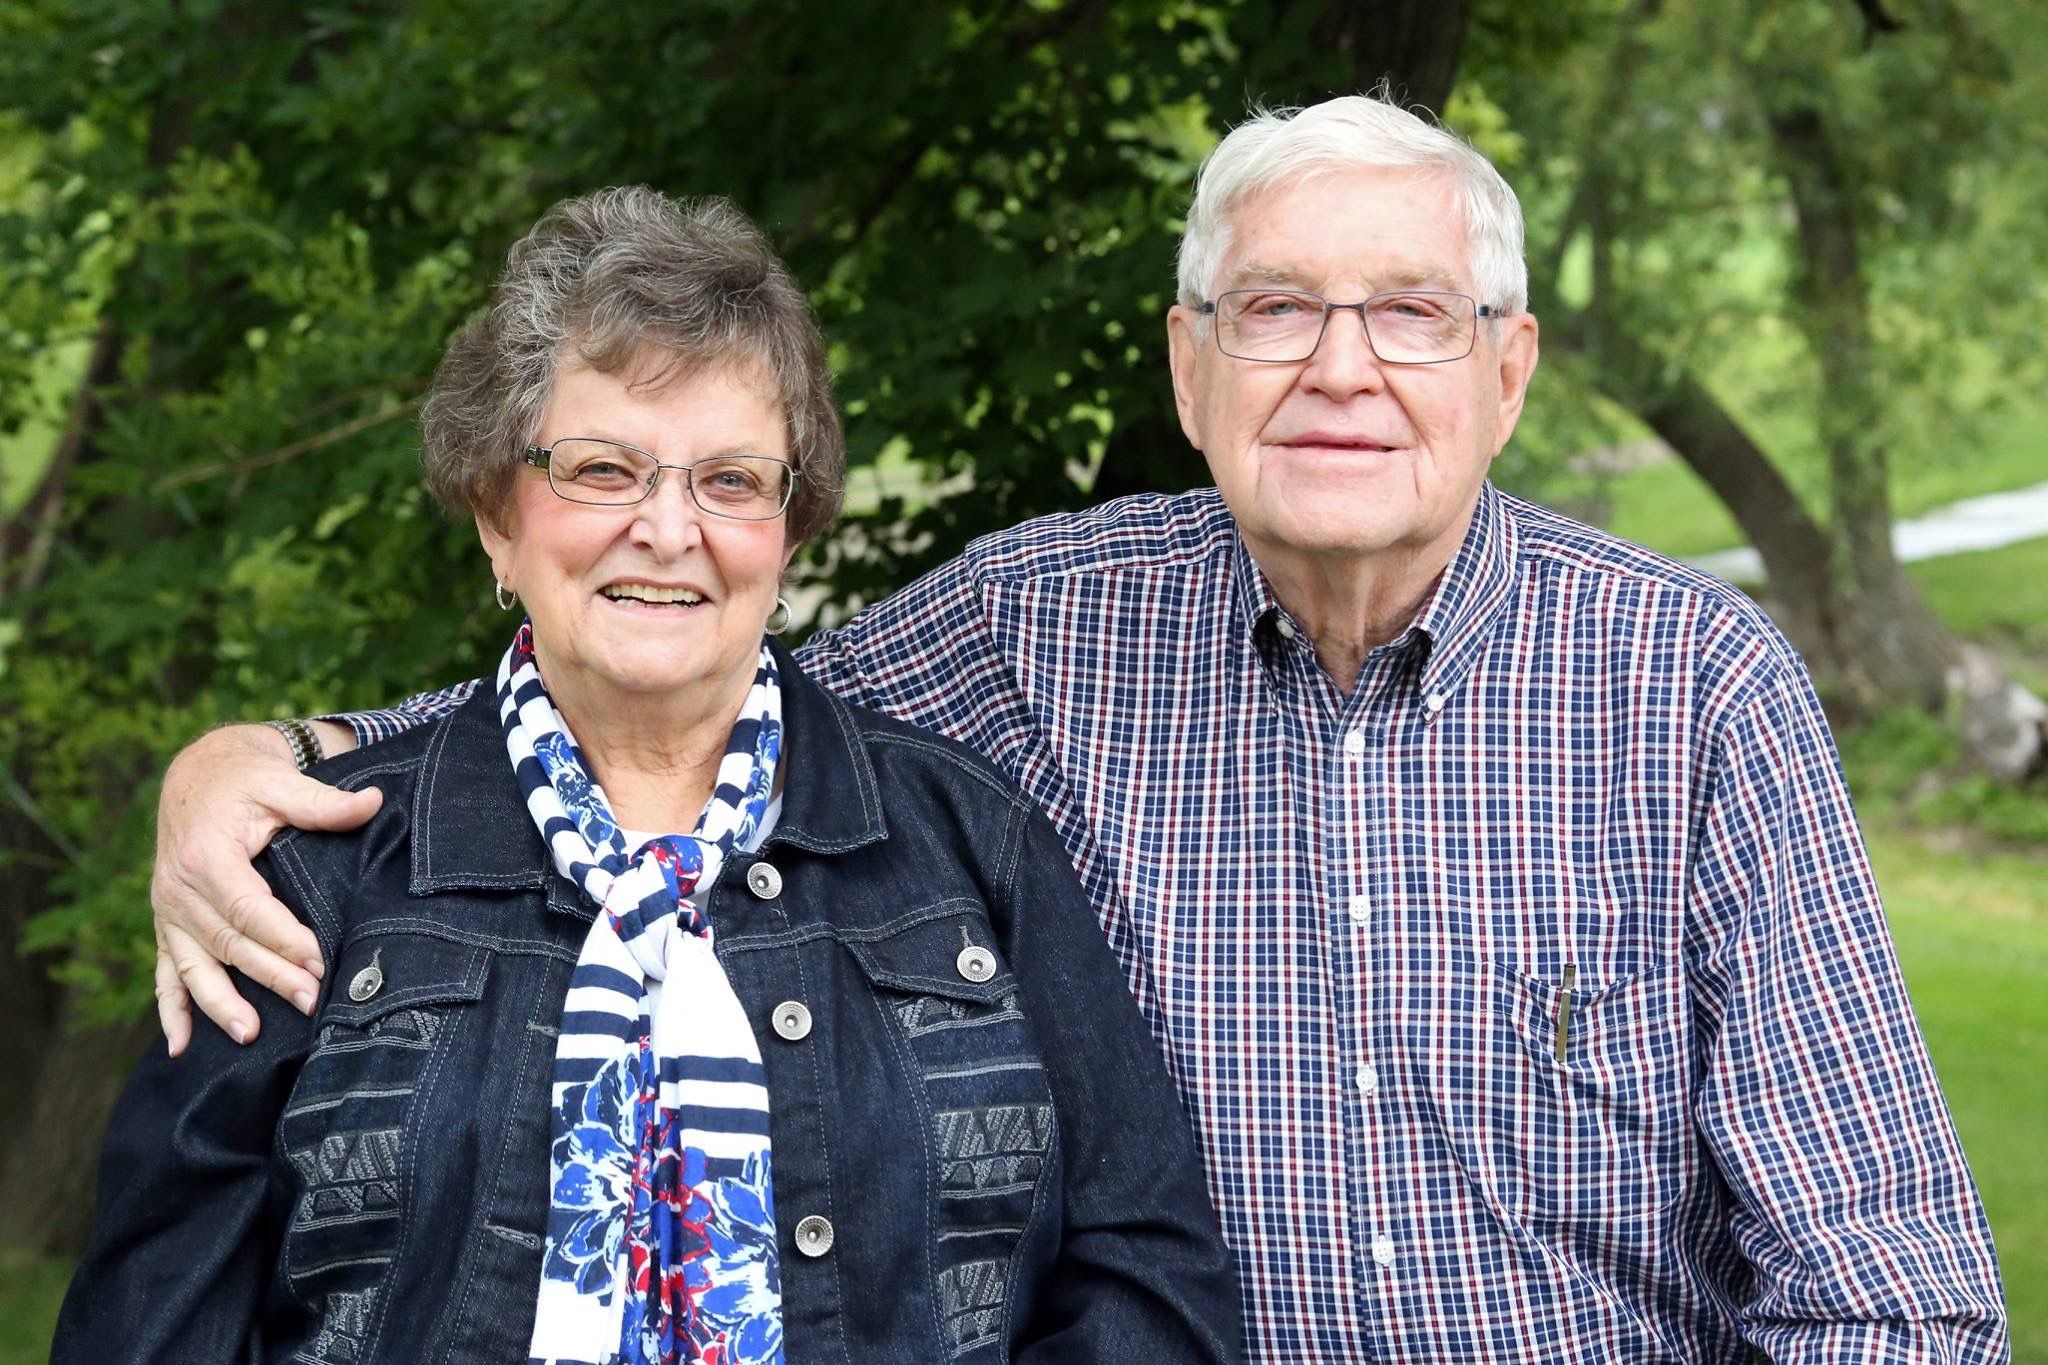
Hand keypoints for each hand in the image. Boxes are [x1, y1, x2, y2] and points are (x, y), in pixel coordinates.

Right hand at [151, 721, 377, 1053]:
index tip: (319, 961)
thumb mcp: (281, 782)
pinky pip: (165, 971)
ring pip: (195, 966)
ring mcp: (169, 911)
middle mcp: (179, 889)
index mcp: (207, 856)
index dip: (284, 939)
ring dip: (220, 1003)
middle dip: (270, 976)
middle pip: (229, 943)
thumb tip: (373, 802)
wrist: (196, 774)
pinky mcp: (167, 922)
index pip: (248, 909)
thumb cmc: (244, 779)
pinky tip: (180, 1045)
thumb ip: (323, 802)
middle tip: (310, 1002)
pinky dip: (170, 1009)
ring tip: (249, 1034)